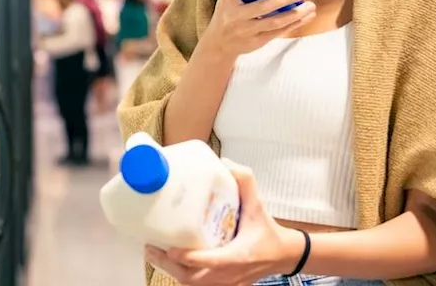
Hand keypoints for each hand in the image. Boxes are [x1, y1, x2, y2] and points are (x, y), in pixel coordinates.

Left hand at [145, 161, 304, 285]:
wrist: (283, 255)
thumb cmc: (267, 231)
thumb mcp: (258, 205)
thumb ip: (245, 183)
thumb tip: (225, 162)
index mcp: (239, 255)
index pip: (212, 262)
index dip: (190, 258)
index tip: (170, 249)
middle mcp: (231, 274)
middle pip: (195, 279)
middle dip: (170, 267)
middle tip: (151, 249)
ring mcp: (227, 283)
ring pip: (194, 285)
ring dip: (173, 272)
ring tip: (154, 254)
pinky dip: (183, 276)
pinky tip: (170, 263)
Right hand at [198, 0, 314, 60]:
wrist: (219, 44)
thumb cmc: (227, 13)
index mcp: (226, 1)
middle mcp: (236, 17)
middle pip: (262, 7)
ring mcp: (247, 31)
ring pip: (274, 22)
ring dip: (295, 14)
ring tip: (310, 5)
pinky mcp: (257, 41)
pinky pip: (278, 32)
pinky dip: (294, 23)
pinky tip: (307, 15)